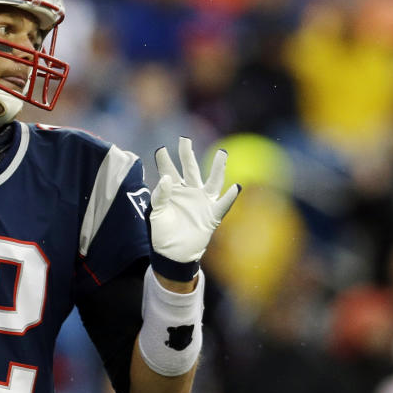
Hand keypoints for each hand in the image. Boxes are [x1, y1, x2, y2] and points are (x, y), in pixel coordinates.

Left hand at [149, 137, 239, 267]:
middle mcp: (189, 192)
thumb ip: (160, 196)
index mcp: (173, 190)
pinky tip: (236, 187)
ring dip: (217, 168)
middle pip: (190, 169)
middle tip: (185, 139)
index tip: (161, 149)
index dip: (165, 160)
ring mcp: (202, 202)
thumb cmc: (162, 233)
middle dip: (187, 154)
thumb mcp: (156, 214)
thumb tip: (166, 178)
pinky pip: (223, 205)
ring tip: (222, 153)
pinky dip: (230, 197)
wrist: (173, 253)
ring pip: (212, 181)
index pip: (169, 171)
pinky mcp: (212, 215)